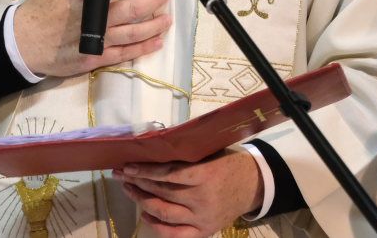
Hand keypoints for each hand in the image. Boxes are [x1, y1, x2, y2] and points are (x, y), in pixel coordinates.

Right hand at [12, 0, 170, 77]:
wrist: (22, 43)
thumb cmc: (39, 9)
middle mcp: (94, 18)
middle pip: (132, 9)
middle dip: (153, 0)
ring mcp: (97, 41)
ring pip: (133, 33)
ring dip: (154, 25)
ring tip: (167, 18)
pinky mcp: (95, 59)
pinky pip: (124, 54)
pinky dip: (142, 48)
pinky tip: (155, 42)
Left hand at [114, 149, 263, 237]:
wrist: (254, 185)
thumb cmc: (229, 162)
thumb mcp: (210, 152)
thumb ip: (186, 153)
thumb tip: (152, 146)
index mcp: (206, 176)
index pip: (169, 175)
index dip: (145, 171)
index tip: (128, 166)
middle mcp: (203, 200)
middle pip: (163, 193)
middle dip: (138, 183)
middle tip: (122, 175)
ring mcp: (202, 219)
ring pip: (164, 213)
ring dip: (142, 201)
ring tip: (130, 190)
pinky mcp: (204, 232)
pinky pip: (175, 234)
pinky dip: (157, 225)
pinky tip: (146, 214)